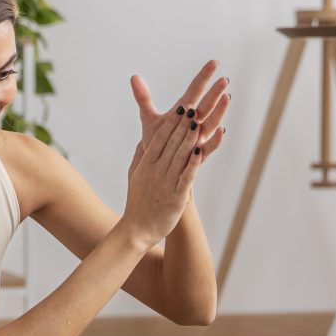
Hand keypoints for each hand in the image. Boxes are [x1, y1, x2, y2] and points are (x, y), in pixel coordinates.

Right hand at [122, 104, 202, 246]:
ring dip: (189, 137)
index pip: (160, 138)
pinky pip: (186, 176)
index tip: (182, 107)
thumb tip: (143, 142)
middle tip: (194, 105)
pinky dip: (193, 162)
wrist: (136, 231)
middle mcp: (155, 170)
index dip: (172, 122)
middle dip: (184, 124)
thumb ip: (140, 157)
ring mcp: (165, 183)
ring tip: (199, 121)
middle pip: (171, 142)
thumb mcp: (134, 176)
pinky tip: (201, 149)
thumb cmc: (138, 204)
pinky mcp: (175, 197)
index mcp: (146, 164)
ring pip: (179, 156)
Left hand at [129, 60, 229, 169]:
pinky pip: (209, 147)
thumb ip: (143, 98)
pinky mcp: (197, 156)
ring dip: (219, 112)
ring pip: (211, 124)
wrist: (156, 166)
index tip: (214, 62)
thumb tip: (134, 77)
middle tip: (224, 80)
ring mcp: (197, 139)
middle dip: (215, 93)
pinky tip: (223, 130)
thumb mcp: (149, 118)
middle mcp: (193, 124)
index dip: (203, 77)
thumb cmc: (156, 141)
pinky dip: (216, 139)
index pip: (195, 90)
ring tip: (227, 98)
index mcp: (183, 112)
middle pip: (206, 106)